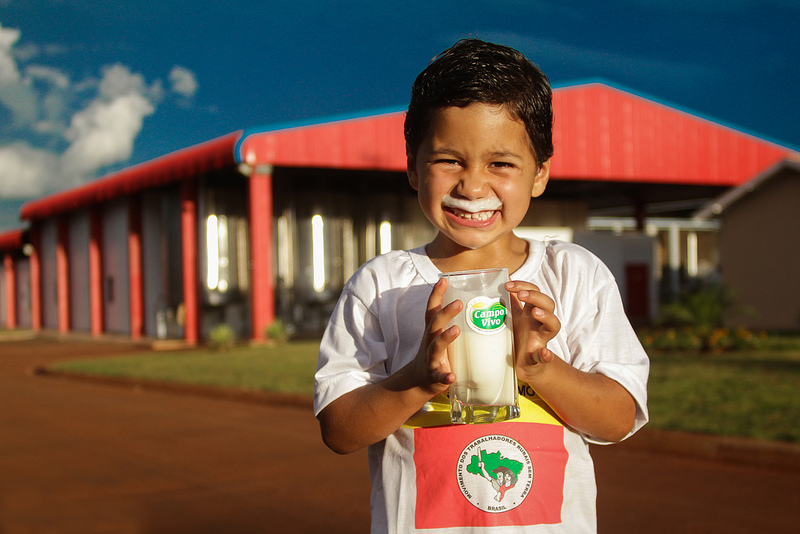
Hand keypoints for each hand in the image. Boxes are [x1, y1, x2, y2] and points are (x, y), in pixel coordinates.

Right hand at [411, 278, 461, 395]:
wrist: (419, 380)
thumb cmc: (437, 353)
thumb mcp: (440, 335)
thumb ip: (455, 321)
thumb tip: (480, 303)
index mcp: (432, 330)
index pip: (432, 309)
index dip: (436, 294)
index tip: (443, 280)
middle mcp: (429, 341)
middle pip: (434, 324)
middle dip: (445, 312)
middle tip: (459, 302)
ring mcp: (431, 358)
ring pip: (435, 347)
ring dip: (445, 338)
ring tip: (456, 330)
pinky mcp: (434, 376)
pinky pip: (440, 376)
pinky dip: (445, 377)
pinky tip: (452, 377)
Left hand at [506, 281, 560, 381]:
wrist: (524, 363)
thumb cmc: (520, 336)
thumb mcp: (515, 317)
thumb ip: (512, 300)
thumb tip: (505, 279)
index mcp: (532, 312)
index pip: (535, 292)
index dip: (524, 286)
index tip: (507, 285)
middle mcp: (540, 323)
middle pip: (548, 304)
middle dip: (536, 296)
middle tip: (521, 295)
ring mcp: (541, 339)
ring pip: (554, 325)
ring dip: (546, 316)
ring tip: (535, 312)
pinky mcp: (538, 358)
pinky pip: (546, 356)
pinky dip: (546, 355)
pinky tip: (545, 353)